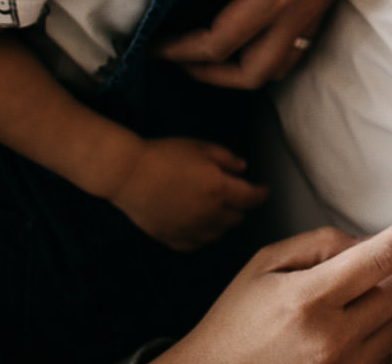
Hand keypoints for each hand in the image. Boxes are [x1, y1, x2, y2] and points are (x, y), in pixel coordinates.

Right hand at [107, 137, 267, 250]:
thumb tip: (243, 168)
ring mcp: (190, 229)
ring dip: (224, 222)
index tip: (263, 190)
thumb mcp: (200, 147)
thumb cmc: (163, 155)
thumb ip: (226, 158)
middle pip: (237, 218)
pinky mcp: (172, 238)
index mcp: (218, 189)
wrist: (128, 173)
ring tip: (217, 207)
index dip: (261, 194)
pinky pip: (196, 243)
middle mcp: (208, 214)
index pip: (251, 199)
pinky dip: (203, 235)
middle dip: (241, 206)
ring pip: (219, 233)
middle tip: (237, 195)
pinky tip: (199, 223)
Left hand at [157, 0, 366, 87]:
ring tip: (206, 47)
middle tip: (176, 55)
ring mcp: (319, 6)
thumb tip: (200, 6)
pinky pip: (294, 45)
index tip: (152, 47)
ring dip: (240, 66)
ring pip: (279, 65)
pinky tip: (241, 28)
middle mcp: (303, 9)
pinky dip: (264, 50)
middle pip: (253, 73)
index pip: (220, 44)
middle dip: (209, 74)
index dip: (180, 52)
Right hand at [162, 198, 391, 363]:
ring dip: (380, 312)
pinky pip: (387, 358)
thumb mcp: (265, 265)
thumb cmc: (236, 321)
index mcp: (309, 298)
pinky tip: (338, 344)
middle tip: (346, 283)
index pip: (382, 255)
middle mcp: (332, 339)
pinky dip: (373, 344)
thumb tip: (368, 243)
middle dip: (383, 277)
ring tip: (336, 318)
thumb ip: (320, 244)